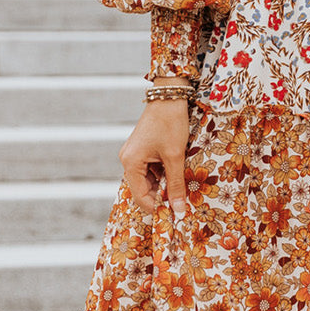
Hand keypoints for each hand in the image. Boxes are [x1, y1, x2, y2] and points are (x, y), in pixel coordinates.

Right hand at [120, 91, 189, 217]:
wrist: (169, 96)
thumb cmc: (170, 123)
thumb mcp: (175, 156)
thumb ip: (175, 184)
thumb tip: (178, 209)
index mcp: (131, 162)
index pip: (140, 196)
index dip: (156, 207)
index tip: (174, 214)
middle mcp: (128, 159)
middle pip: (143, 189)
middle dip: (161, 197)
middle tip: (180, 203)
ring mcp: (134, 154)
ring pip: (148, 180)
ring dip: (163, 185)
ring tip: (181, 188)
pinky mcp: (142, 149)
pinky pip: (151, 169)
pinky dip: (163, 174)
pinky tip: (177, 175)